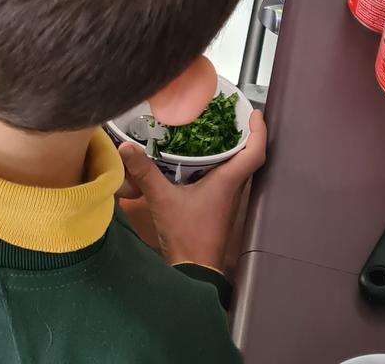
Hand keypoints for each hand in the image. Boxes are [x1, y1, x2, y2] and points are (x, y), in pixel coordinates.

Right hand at [117, 110, 266, 272]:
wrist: (194, 271)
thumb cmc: (186, 235)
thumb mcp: (162, 200)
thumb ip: (144, 172)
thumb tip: (126, 146)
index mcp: (228, 181)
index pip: (255, 153)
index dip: (258, 131)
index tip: (254, 113)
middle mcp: (233, 187)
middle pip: (248, 155)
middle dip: (243, 133)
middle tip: (230, 113)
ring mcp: (227, 198)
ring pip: (237, 166)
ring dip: (232, 148)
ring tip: (215, 127)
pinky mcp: (219, 205)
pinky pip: (226, 176)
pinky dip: (219, 162)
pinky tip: (200, 157)